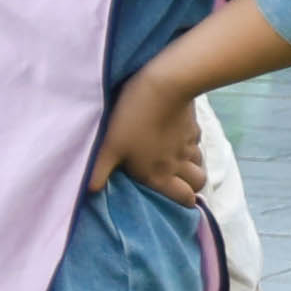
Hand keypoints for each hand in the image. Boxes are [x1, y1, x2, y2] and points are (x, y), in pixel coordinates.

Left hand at [92, 69, 209, 206]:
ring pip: (200, 164)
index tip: (178, 200)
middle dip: (192, 187)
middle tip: (179, 181)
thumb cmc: (131, 120)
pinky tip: (178, 138)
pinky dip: (190, 144)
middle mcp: (178, 165)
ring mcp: (189, 146)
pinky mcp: (194, 127)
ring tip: (178, 163)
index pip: (184, 199)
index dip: (184, 202)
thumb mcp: (109, 147)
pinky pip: (196, 142)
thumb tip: (90, 191)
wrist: (164, 87)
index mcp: (159, 175)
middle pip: (198, 184)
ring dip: (192, 166)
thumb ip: (100, 171)